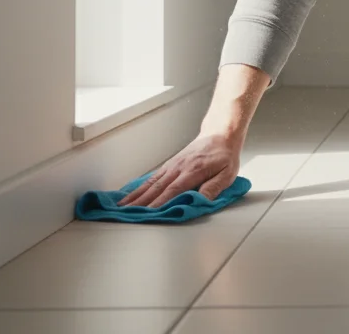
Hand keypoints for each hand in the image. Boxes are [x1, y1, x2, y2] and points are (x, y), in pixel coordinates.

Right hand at [118, 132, 241, 207]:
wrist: (220, 134)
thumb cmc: (224, 155)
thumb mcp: (227, 173)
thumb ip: (213, 188)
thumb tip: (200, 201)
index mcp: (193, 171)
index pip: (173, 190)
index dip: (159, 203)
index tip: (147, 214)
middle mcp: (178, 168)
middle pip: (157, 188)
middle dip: (141, 203)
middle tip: (126, 214)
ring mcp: (172, 165)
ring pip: (151, 183)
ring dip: (136, 195)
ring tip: (121, 207)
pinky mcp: (170, 165)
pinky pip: (152, 177)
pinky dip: (140, 187)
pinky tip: (131, 194)